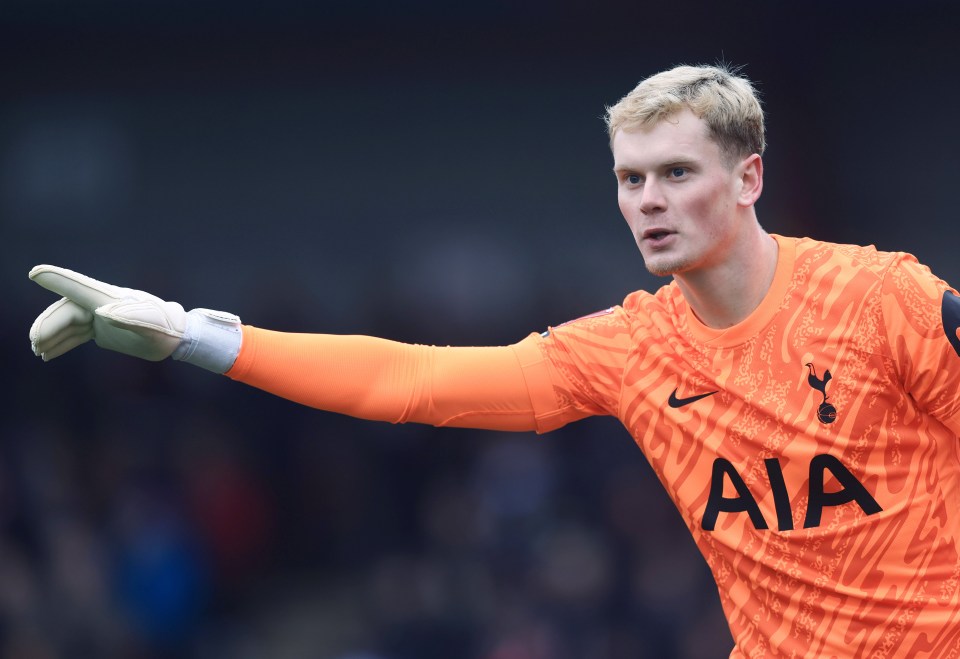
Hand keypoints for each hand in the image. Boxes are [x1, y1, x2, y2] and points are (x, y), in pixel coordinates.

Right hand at [29, 265, 241, 371]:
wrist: (178, 337)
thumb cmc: (167, 329)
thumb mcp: (152, 325)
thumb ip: (130, 318)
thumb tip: (102, 313)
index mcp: (109, 299)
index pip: (78, 287)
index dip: (56, 280)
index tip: (35, 273)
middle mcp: (101, 304)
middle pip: (66, 311)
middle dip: (47, 326)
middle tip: (35, 344)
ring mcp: (100, 317)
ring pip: (67, 324)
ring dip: (50, 336)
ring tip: (37, 351)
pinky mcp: (102, 330)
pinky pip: (75, 335)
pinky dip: (61, 343)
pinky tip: (48, 355)